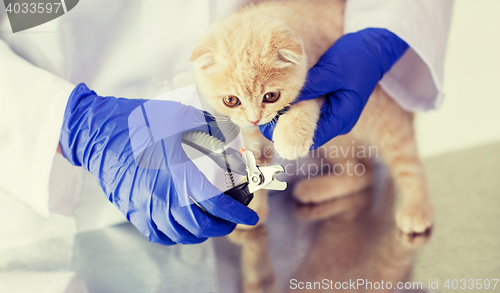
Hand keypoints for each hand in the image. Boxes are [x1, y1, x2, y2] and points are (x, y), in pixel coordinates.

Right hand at [60, 83, 257, 244]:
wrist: (99, 131)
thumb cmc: (140, 122)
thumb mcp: (181, 118)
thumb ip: (209, 131)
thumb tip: (230, 141)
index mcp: (178, 174)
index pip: (216, 204)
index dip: (238, 213)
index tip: (251, 216)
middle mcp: (163, 196)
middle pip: (201, 226)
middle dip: (222, 225)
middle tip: (232, 219)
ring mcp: (145, 207)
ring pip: (181, 234)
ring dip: (201, 232)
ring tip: (210, 222)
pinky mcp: (132, 210)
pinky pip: (159, 234)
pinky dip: (176, 235)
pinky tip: (183, 227)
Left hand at [260, 28, 407, 147]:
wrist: (374, 47)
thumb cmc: (357, 58)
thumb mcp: (332, 71)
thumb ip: (311, 87)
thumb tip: (286, 99)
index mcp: (342, 119)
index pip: (311, 138)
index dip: (288, 134)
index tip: (268, 126)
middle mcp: (337, 121)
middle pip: (306, 132)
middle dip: (285, 126)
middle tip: (263, 116)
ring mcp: (334, 113)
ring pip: (306, 121)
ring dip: (289, 116)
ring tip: (269, 108)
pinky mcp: (329, 103)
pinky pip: (309, 110)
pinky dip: (296, 106)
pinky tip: (282, 100)